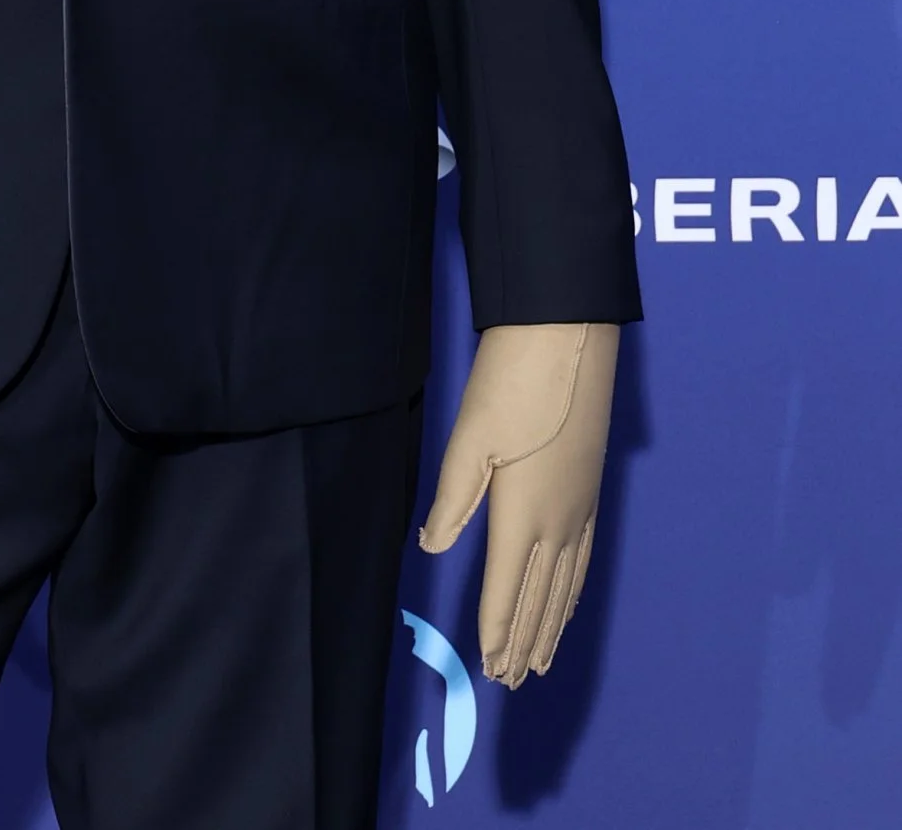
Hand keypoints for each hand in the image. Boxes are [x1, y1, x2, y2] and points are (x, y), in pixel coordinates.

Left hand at [418, 322, 617, 687]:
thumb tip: (432, 547)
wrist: (569, 339)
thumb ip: (452, 498)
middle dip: (523, 641)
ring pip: (564, 584)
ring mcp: (579, 506)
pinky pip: (582, 559)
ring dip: (549, 625)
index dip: (496, 629)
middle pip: (539, 597)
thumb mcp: (469, 437)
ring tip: (539, 662)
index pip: (505, 587)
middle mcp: (557, 520)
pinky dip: (572, 593)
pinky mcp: (590, 490)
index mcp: (522, 511)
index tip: (490, 666)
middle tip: (511, 682)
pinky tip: (566, 601)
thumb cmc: (511, 382)